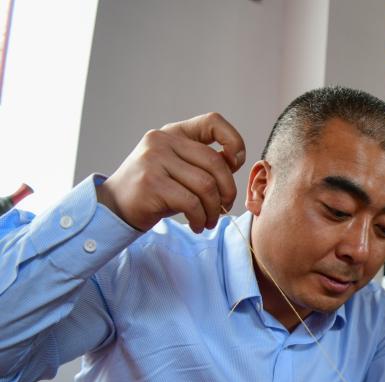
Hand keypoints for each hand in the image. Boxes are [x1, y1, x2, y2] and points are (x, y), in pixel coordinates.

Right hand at [96, 113, 245, 232]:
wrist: (115, 207)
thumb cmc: (156, 190)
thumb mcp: (180, 169)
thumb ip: (204, 163)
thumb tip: (234, 161)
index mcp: (174, 133)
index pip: (212, 121)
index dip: (233, 140)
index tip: (235, 163)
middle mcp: (162, 140)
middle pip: (215, 162)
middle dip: (227, 191)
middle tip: (224, 208)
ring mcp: (154, 160)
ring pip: (206, 185)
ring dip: (214, 210)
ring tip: (208, 221)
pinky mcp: (152, 183)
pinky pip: (191, 202)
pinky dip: (200, 218)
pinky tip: (196, 224)